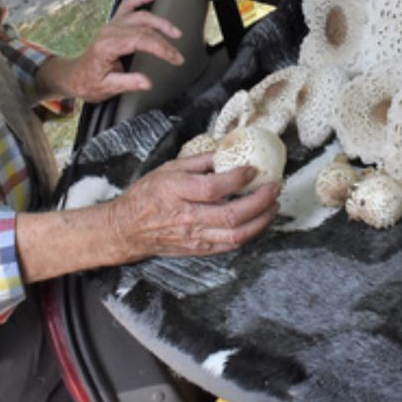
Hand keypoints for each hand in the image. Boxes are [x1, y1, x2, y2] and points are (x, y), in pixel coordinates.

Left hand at [40, 0, 183, 103]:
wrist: (74, 76)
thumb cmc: (89, 83)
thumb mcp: (106, 88)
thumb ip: (127, 83)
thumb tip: (148, 82)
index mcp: (107, 46)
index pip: (140, 40)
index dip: (161, 48)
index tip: (175, 59)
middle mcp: (110, 31)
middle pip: (143, 28)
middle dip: (164, 41)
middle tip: (178, 55)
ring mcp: (111, 25)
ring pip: (139, 16)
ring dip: (159, 22)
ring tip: (175, 32)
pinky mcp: (113, 24)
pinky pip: (127, 6)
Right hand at [106, 153, 280, 260]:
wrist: (127, 229)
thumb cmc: (147, 195)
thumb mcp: (168, 168)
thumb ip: (199, 160)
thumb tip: (226, 151)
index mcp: (176, 192)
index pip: (213, 188)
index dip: (238, 178)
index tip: (253, 169)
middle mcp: (187, 217)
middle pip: (231, 214)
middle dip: (260, 201)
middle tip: (274, 187)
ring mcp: (194, 237)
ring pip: (236, 235)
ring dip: (261, 220)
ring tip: (273, 205)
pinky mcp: (199, 249)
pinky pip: (230, 245)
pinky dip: (249, 234)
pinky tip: (258, 221)